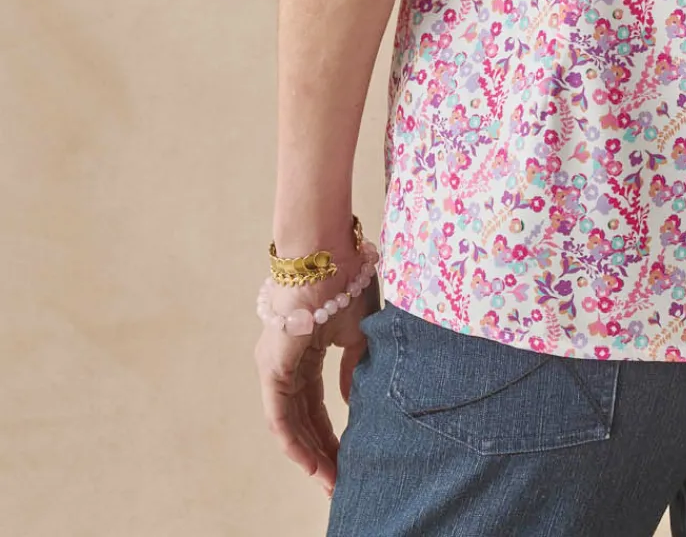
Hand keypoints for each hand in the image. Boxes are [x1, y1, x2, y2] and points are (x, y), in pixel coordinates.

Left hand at [254, 266, 379, 496]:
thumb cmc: (346, 282)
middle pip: (304, 419)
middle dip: (323, 451)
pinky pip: (280, 418)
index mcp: (307, 350)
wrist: (326, 257)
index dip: (333, 432)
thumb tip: (350, 398)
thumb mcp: (359, 331)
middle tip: (340, 480)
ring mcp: (276, 367)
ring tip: (330, 481)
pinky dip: (294, 444)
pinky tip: (310, 465)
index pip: (318, 404)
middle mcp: (287, 363)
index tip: (350, 457)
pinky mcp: (272, 370)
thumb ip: (354, 366)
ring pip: (291, 424)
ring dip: (310, 454)